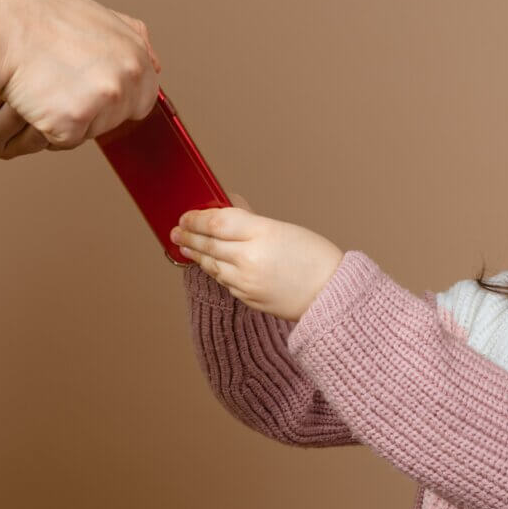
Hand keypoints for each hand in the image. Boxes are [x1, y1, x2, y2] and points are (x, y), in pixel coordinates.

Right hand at [0, 0, 161, 158]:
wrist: (1, 32)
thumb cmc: (41, 23)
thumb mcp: (96, 17)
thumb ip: (131, 40)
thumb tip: (154, 63)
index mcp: (136, 54)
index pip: (145, 95)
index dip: (117, 96)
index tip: (92, 89)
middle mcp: (126, 77)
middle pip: (121, 117)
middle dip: (97, 110)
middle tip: (64, 86)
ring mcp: (103, 101)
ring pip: (95, 130)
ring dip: (73, 119)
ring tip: (49, 87)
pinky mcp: (75, 122)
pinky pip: (67, 140)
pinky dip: (49, 129)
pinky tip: (37, 102)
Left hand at [170, 193, 344, 322]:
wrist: (331, 294)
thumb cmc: (315, 258)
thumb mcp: (284, 229)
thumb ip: (251, 220)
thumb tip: (227, 209)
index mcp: (261, 234)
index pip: (216, 222)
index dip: (196, 218)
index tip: (186, 216)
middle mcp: (249, 259)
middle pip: (208, 244)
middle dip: (188, 236)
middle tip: (176, 231)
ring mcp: (246, 282)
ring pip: (212, 265)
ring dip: (196, 254)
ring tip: (186, 247)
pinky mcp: (248, 299)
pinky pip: (224, 282)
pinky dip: (214, 270)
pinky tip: (209, 264)